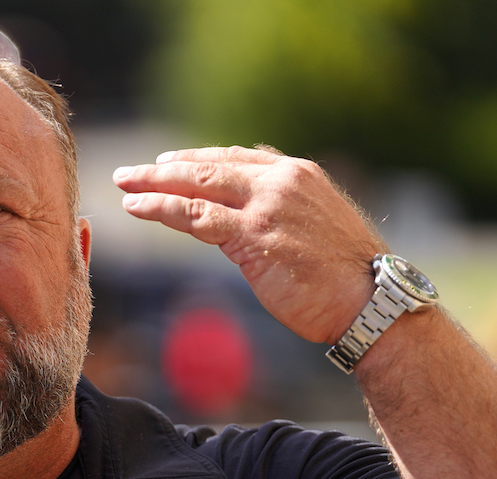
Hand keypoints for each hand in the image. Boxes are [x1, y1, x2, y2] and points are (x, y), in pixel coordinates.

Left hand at [113, 146, 384, 343]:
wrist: (372, 301)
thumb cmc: (348, 277)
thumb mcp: (316, 229)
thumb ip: (284, 212)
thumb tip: (255, 213)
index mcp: (298, 175)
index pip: (238, 158)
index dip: (199, 160)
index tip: (169, 162)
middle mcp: (282, 181)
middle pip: (211, 166)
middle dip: (166, 168)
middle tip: (130, 172)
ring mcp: (267, 205)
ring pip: (199, 185)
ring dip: (155, 184)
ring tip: (124, 186)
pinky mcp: (254, 235)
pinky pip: (197, 215)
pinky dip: (162, 208)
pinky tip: (138, 208)